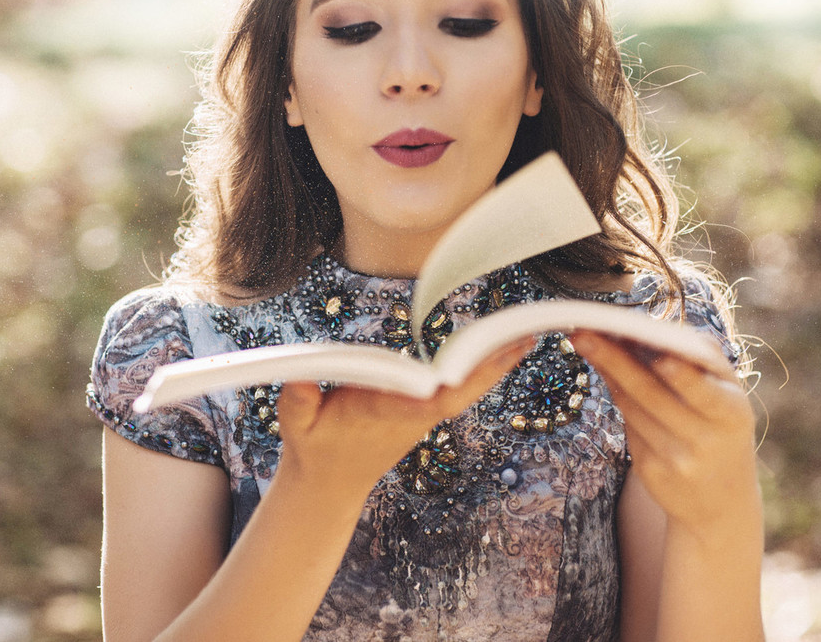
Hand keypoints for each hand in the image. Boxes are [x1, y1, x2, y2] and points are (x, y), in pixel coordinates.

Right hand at [274, 336, 535, 499]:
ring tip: (525, 337)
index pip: (412, 404)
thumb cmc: (313, 447)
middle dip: (485, 369)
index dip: (433, 393)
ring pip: (465, 390)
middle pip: (455, 393)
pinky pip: (461, 389)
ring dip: (495, 365)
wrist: (331, 482)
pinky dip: (484, 369)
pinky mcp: (425, 412)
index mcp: (380, 415)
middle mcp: (410, 415)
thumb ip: (296, 402)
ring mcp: (422, 415)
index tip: (449, 382)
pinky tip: (505, 351)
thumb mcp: (295, 425)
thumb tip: (298, 379)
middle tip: (519, 341)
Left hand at [569, 331, 759, 539]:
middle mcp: (705, 440)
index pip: (706, 394)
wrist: (721, 499)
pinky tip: (606, 371)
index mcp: (733, 414)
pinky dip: (616, 394)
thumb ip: (699, 359)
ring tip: (586, 342)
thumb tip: (652, 328)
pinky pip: (627, 424)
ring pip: (632, 407)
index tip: (661, 357)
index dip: (684, 377)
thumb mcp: (728, 395)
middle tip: (584, 334)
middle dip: (616, 361)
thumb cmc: (721, 426)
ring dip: (607, 371)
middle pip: (652, 395)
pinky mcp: (650, 471)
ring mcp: (676, 460)